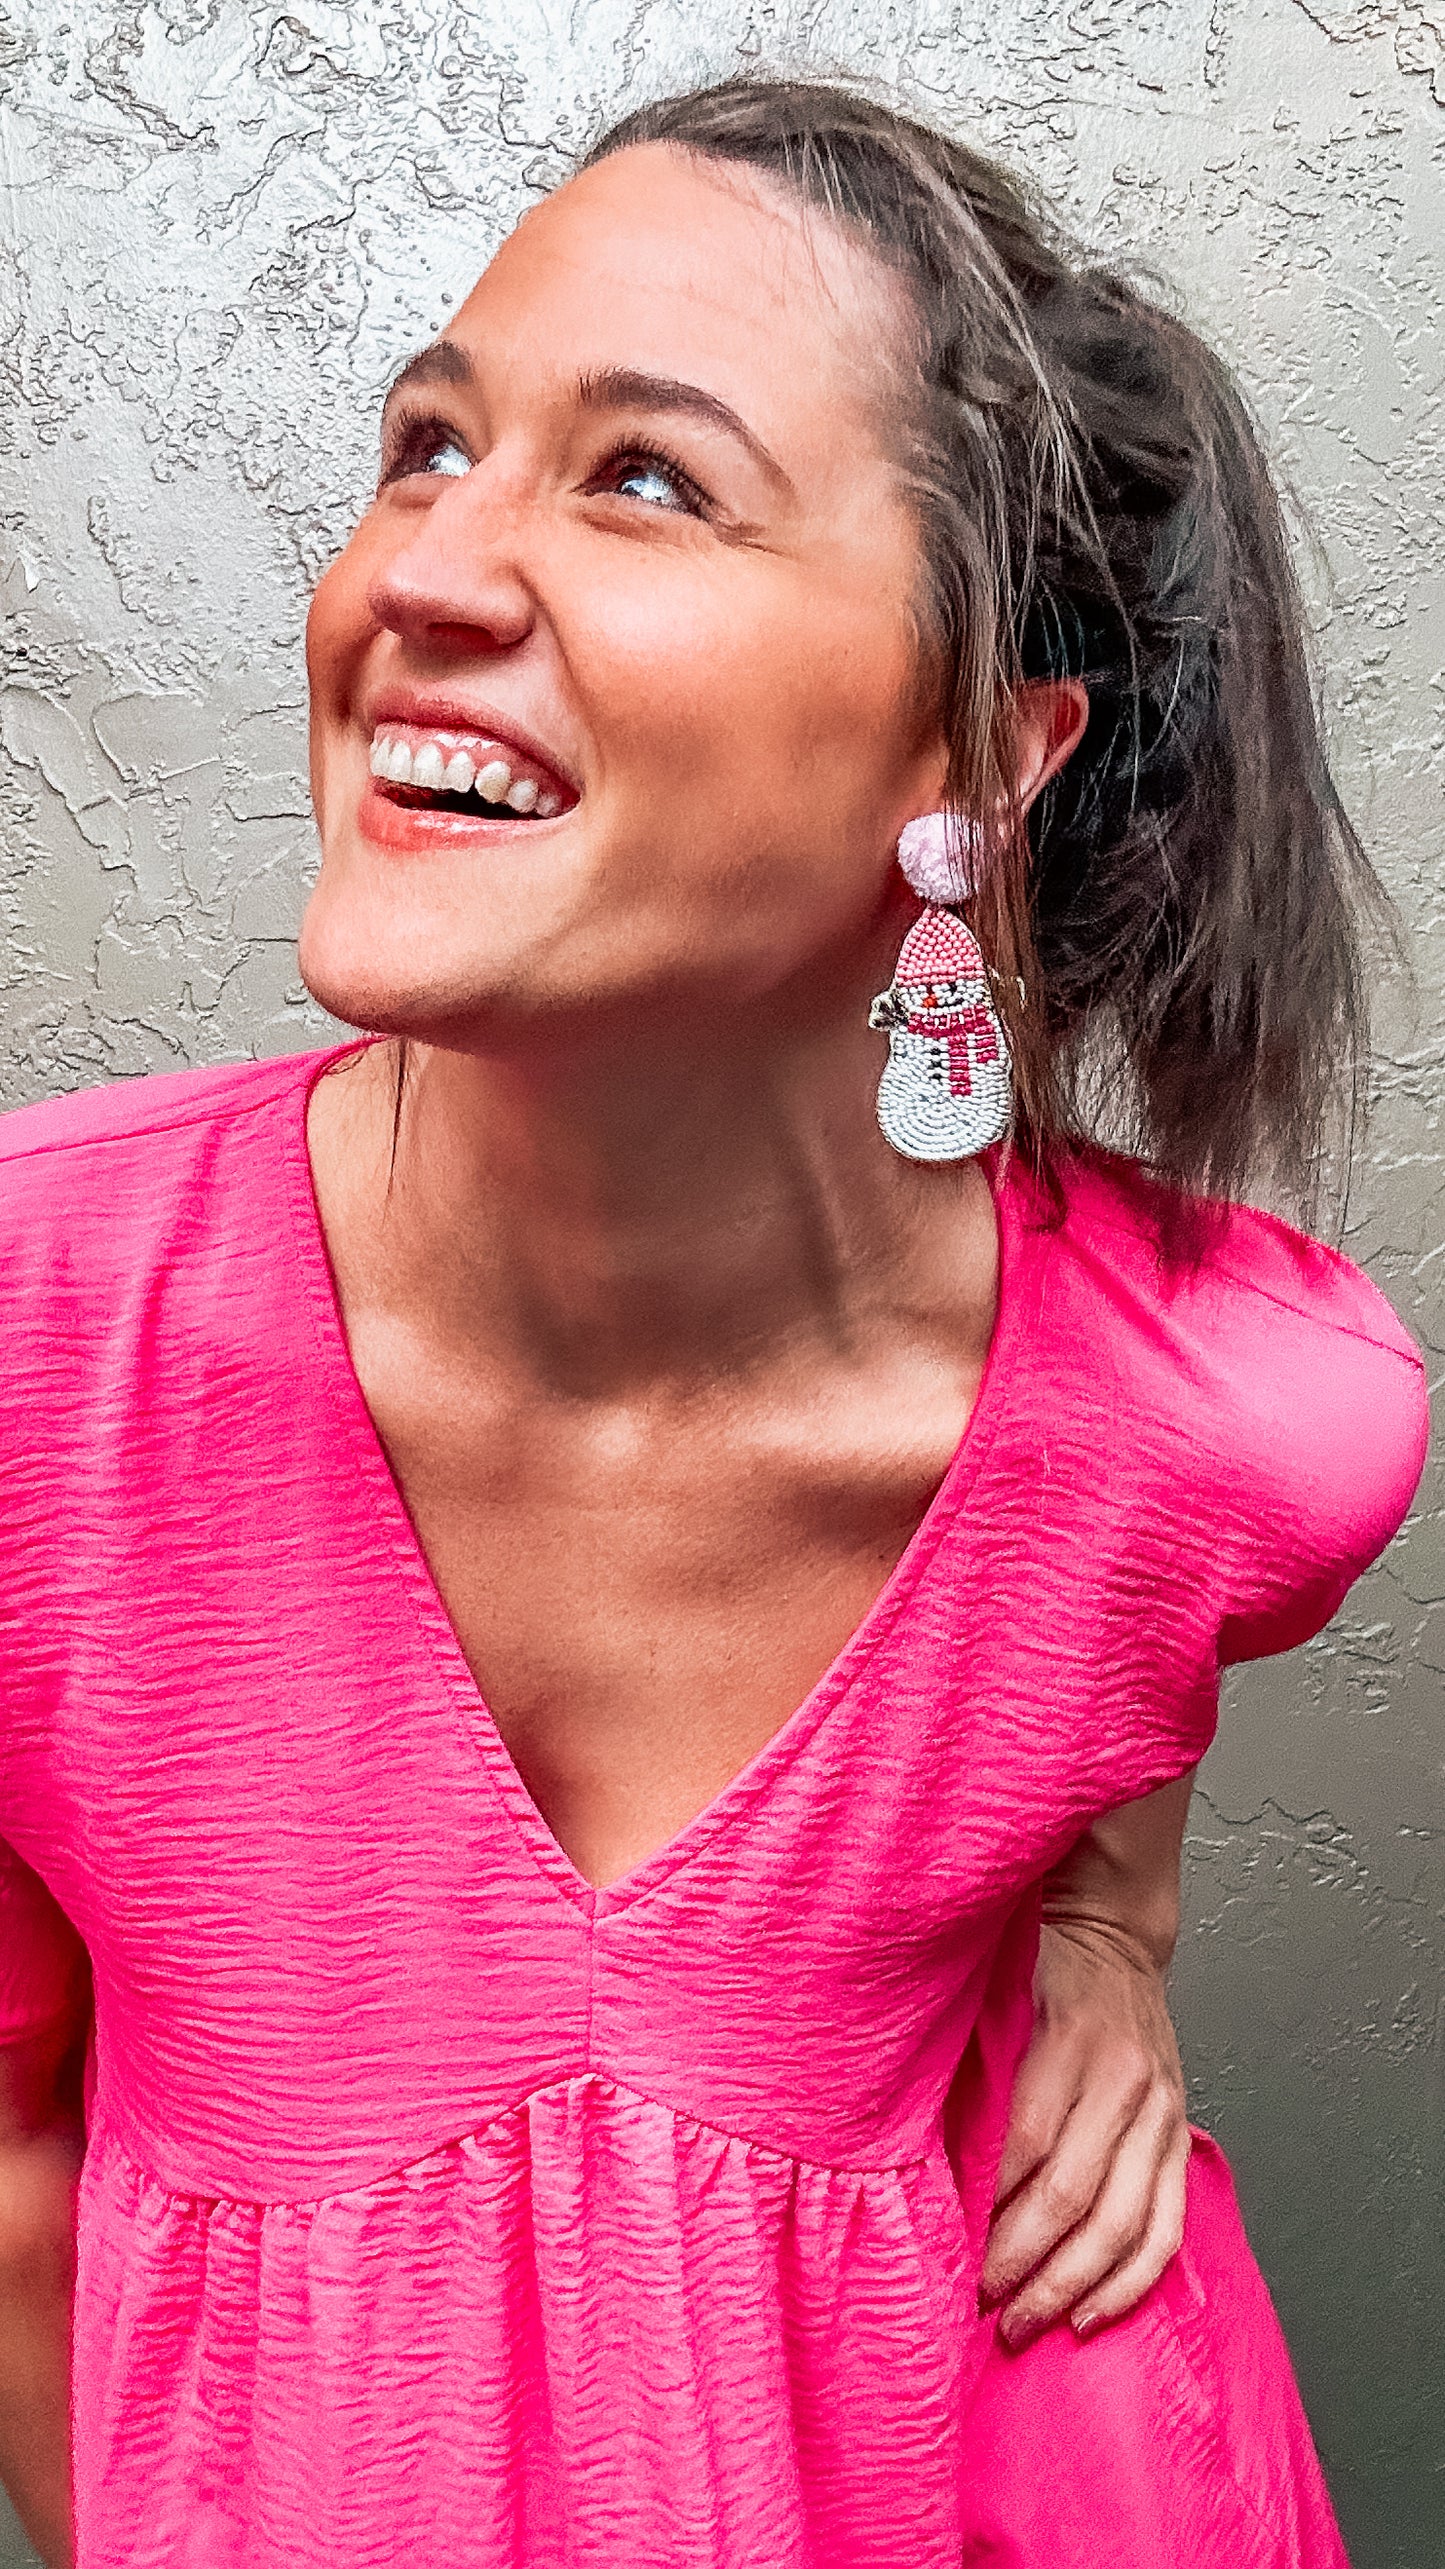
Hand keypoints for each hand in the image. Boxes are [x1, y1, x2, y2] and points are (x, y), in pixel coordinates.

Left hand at [979, 1914, 1190, 2347]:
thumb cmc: (1040, 1967)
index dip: (989, 2208)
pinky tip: (1091, 2313)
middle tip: (980, 2305)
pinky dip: (1129, 2281)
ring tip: (1024, 2323)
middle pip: (1071, 2196)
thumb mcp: (997, 1999)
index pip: (1027, 2143)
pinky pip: (1165, 2228)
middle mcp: (1124, 2082)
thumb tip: (926, 2162)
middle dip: (1022, 2264)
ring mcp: (1160, 2115)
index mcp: (1071, 2041)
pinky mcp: (1178, 2139)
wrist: (1114, 1933)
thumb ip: (974, 2070)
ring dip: (1070, 2287)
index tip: (951, 2254)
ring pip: (1121, 2224)